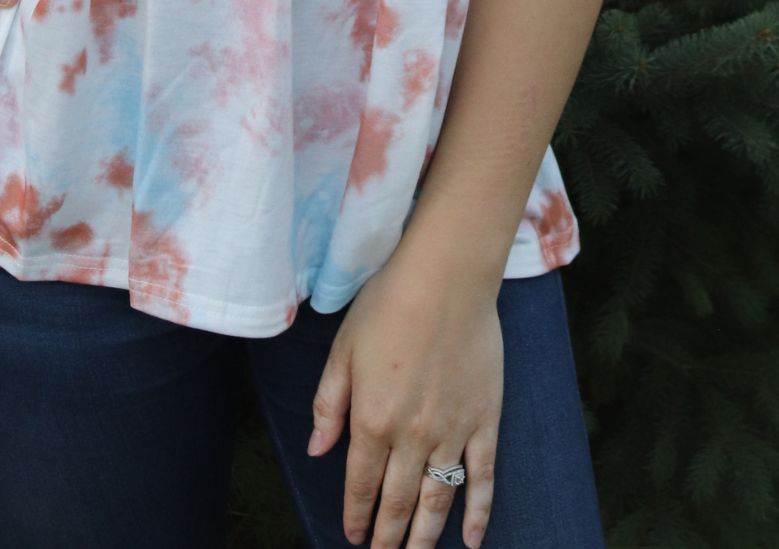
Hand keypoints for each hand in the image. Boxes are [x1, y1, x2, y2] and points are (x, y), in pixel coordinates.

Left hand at [309, 245, 502, 548]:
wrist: (446, 279)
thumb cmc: (388, 305)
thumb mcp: (342, 349)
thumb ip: (328, 404)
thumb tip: (316, 449)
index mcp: (372, 419)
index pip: (361, 483)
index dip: (356, 514)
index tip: (352, 535)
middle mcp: (412, 436)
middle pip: (398, 501)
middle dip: (387, 535)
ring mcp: (452, 432)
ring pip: (437, 500)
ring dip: (425, 536)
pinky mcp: (484, 422)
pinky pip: (481, 479)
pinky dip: (477, 514)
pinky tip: (470, 539)